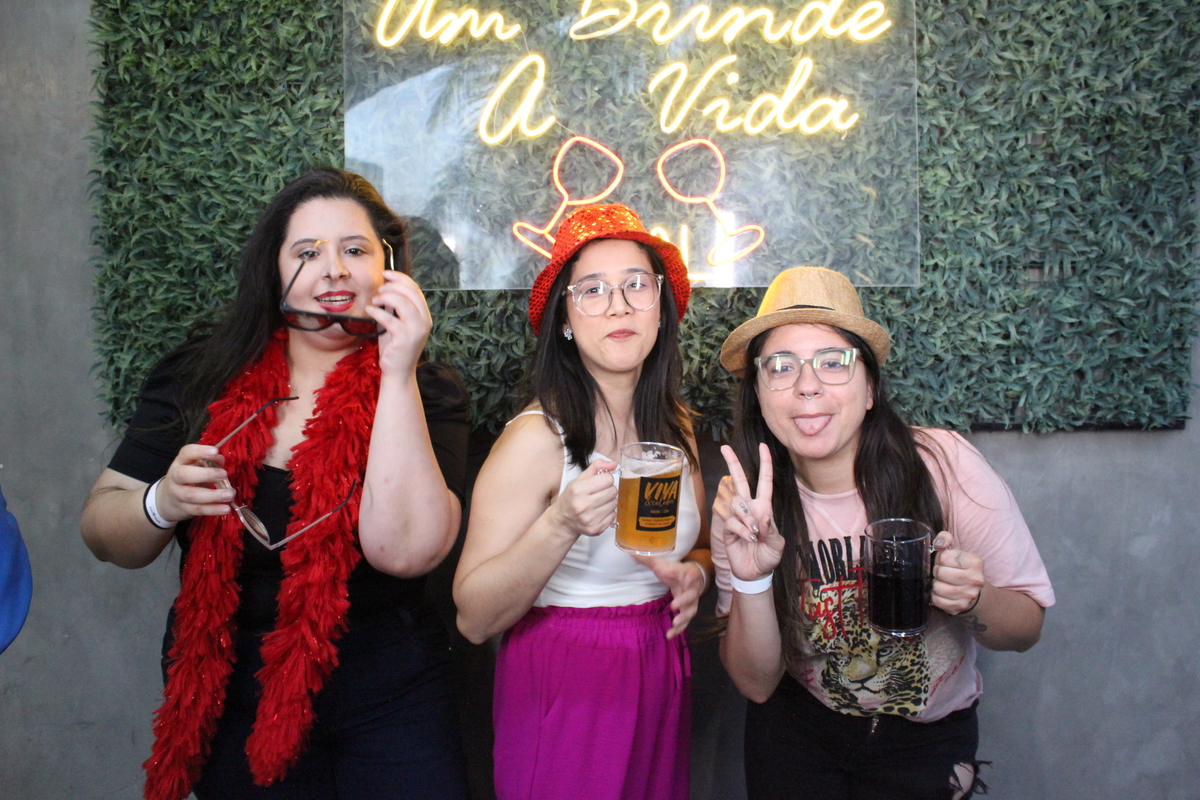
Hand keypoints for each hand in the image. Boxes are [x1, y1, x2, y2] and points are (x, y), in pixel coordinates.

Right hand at [156, 444, 238, 522]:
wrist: (168, 499)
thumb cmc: (190, 477)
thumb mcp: (197, 466)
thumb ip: (210, 462)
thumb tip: (220, 459)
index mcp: (180, 462)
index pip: (186, 453)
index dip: (200, 451)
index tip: (215, 451)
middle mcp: (175, 477)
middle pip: (183, 475)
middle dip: (205, 474)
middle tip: (224, 474)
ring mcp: (177, 494)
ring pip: (192, 495)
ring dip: (213, 496)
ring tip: (230, 495)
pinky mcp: (183, 509)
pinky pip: (198, 510)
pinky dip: (213, 510)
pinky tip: (226, 509)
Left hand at [366, 271, 431, 377]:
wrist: (398, 372)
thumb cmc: (396, 347)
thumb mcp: (398, 323)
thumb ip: (396, 307)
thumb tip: (386, 288)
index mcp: (424, 315)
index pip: (415, 289)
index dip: (400, 278)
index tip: (386, 274)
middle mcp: (424, 321)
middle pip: (410, 292)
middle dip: (392, 286)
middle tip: (379, 290)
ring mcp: (416, 330)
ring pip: (401, 302)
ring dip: (385, 297)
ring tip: (375, 301)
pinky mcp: (404, 338)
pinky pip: (388, 318)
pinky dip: (376, 311)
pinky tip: (370, 310)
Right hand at [551, 459, 617, 538]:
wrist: (563, 520)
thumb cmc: (572, 497)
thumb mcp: (579, 479)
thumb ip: (597, 467)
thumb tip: (614, 464)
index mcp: (577, 489)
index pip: (608, 479)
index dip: (605, 479)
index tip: (599, 482)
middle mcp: (583, 505)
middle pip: (613, 491)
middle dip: (608, 489)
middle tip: (598, 493)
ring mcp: (589, 519)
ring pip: (615, 503)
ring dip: (609, 501)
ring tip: (598, 503)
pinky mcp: (595, 529)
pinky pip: (613, 516)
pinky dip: (608, 513)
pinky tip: (598, 512)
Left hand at [633, 556, 705, 638]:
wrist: (691, 576)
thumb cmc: (675, 570)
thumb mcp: (662, 564)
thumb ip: (648, 560)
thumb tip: (630, 552)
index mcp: (688, 575)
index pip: (691, 575)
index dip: (691, 578)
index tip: (689, 578)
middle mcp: (693, 589)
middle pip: (692, 596)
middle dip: (684, 602)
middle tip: (674, 606)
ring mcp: (692, 602)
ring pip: (690, 612)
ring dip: (683, 620)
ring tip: (674, 625)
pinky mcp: (688, 611)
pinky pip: (685, 622)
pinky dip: (678, 629)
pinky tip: (669, 636)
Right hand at [718, 444, 784, 581]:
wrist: (755, 573)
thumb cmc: (768, 556)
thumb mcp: (777, 544)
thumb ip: (771, 529)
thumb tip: (762, 514)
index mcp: (764, 507)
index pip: (764, 481)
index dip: (764, 463)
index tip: (762, 446)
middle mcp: (749, 508)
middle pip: (740, 481)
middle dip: (732, 463)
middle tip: (724, 448)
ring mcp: (737, 517)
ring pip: (736, 503)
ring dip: (746, 518)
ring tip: (754, 534)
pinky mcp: (727, 528)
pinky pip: (732, 521)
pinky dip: (741, 530)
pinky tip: (748, 539)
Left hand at [931, 531, 984, 614]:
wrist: (974, 592)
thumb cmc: (960, 568)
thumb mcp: (956, 550)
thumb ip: (945, 539)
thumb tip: (939, 543)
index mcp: (975, 562)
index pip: (944, 557)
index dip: (939, 558)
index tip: (944, 562)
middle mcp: (975, 579)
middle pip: (940, 572)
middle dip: (936, 571)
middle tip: (941, 572)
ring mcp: (969, 595)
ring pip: (938, 588)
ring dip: (935, 584)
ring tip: (941, 582)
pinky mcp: (961, 606)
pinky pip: (938, 601)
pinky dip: (935, 596)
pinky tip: (941, 593)